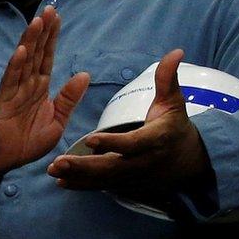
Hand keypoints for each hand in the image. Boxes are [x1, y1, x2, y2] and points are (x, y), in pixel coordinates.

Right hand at [0, 8, 89, 193]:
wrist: (5, 160)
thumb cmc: (28, 142)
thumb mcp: (58, 120)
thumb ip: (69, 98)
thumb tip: (83, 74)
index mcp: (40, 88)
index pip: (47, 57)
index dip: (52, 37)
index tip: (57, 17)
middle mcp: (27, 85)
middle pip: (36, 53)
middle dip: (42, 31)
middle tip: (49, 9)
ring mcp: (14, 92)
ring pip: (24, 61)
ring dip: (29, 41)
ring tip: (36, 22)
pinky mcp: (3, 102)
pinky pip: (10, 81)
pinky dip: (15, 65)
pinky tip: (21, 51)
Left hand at [45, 49, 209, 192]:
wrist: (186, 161)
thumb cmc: (174, 126)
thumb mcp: (174, 103)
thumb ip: (167, 79)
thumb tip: (175, 52)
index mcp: (156, 139)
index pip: (133, 143)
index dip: (113, 143)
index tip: (90, 140)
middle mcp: (144, 161)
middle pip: (113, 167)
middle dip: (85, 166)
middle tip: (58, 161)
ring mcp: (134, 176)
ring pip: (104, 179)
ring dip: (77, 176)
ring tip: (53, 170)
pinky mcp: (125, 184)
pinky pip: (102, 186)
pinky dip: (82, 185)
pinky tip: (60, 181)